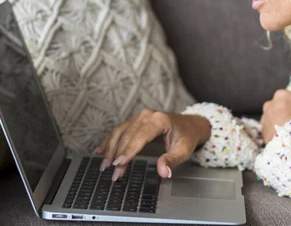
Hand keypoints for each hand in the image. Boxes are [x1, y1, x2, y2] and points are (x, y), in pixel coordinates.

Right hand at [93, 109, 211, 180]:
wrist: (190, 125)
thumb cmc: (187, 137)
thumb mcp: (184, 151)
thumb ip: (172, 161)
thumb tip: (163, 172)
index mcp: (160, 120)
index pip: (140, 136)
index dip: (128, 151)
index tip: (119, 164)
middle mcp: (147, 115)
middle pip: (127, 136)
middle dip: (118, 155)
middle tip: (113, 173)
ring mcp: (140, 116)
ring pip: (120, 132)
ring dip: (110, 149)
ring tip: (104, 165)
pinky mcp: (136, 120)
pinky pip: (119, 130)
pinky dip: (109, 140)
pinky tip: (100, 150)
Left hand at [260, 89, 290, 143]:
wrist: (287, 142)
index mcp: (282, 94)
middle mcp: (270, 103)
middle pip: (287, 107)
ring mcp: (264, 117)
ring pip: (279, 118)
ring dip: (286, 122)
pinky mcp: (262, 130)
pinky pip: (274, 129)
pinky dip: (280, 132)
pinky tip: (288, 138)